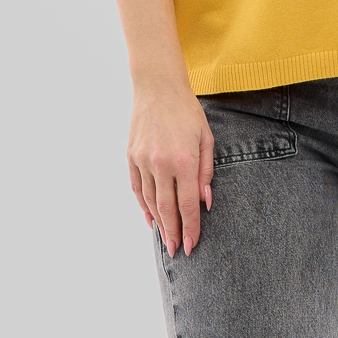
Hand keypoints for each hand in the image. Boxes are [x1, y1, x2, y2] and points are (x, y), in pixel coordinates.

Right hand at [127, 87, 214, 257]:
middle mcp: (161, 163)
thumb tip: (205, 201)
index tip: (193, 244)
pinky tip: (150, 218)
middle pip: (167, 209)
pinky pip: (137, 189)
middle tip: (179, 250)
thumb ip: (206, 171)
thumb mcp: (206, 137)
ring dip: (159, 223)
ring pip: (150, 202)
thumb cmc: (187, 111)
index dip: (192, 227)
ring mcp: (143, 161)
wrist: (158, 87)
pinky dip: (144, 206)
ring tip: (167, 238)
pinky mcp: (131, 157)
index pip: (188, 203)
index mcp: (184, 159)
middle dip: (174, 233)